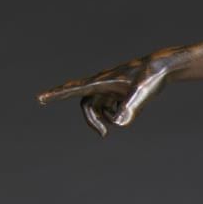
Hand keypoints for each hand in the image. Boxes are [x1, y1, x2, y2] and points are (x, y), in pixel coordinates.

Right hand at [37, 54, 176, 136]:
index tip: (40, 98)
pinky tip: (126, 111)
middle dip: (91, 120)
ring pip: (97, 106)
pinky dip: (114, 114)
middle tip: (103, 136)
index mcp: (102, 81)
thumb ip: (130, 108)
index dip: (57, 94)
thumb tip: (119, 125)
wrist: (162, 68)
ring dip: (102, 119)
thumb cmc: (150, 77)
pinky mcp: (118, 92)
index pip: (75, 89)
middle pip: (87, 104)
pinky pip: (109, 106)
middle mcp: (102, 84)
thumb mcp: (141, 93)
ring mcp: (110, 88)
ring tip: (118, 123)